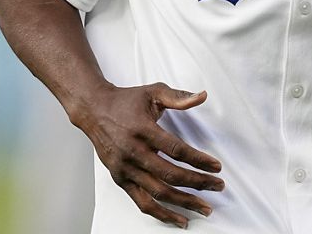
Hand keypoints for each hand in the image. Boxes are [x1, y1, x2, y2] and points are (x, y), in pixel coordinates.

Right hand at [72, 83, 223, 228]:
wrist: (93, 110)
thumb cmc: (125, 101)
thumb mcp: (153, 92)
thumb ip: (178, 97)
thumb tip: (202, 96)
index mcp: (143, 130)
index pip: (176, 150)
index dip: (199, 160)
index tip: (216, 167)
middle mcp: (133, 152)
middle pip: (170, 174)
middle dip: (198, 183)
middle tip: (218, 186)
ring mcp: (126, 168)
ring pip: (158, 193)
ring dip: (184, 202)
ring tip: (204, 207)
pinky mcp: (120, 179)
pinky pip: (142, 202)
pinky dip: (161, 213)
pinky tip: (179, 218)